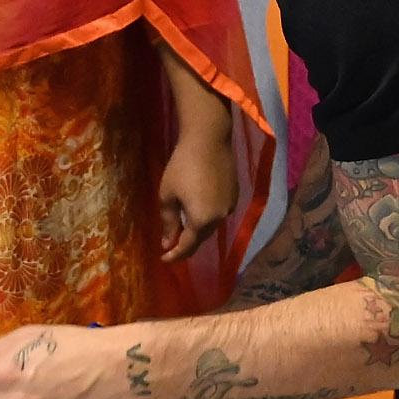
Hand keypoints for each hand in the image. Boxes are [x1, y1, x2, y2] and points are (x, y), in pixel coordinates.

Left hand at [157, 130, 238, 262]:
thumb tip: (168, 243)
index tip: (164, 259)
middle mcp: (220, 218)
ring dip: (198, 230)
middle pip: (201, 238)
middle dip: (186, 244)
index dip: (174, 255)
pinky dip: (208, 216)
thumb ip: (169, 223)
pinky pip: (219, 213)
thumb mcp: (168, 195)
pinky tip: (199, 210)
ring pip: (212, 226)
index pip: (187, 246)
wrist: (208, 140)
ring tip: (184, 229)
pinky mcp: (235, 195)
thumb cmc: (182, 166)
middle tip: (172, 245)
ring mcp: (230, 207)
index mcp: (201, 220)